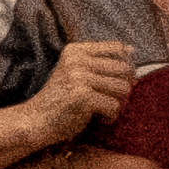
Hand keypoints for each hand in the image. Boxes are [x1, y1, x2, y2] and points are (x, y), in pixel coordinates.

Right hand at [20, 36, 142, 145]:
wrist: (37, 120)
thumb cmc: (61, 97)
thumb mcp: (76, 71)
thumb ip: (101, 60)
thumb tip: (131, 49)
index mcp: (75, 50)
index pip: (117, 48)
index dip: (122, 64)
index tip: (111, 78)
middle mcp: (76, 60)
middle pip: (124, 69)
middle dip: (121, 86)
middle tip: (106, 96)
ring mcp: (79, 77)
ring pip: (123, 87)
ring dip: (116, 101)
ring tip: (100, 106)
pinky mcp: (83, 97)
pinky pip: (115, 106)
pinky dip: (109, 116)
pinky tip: (96, 116)